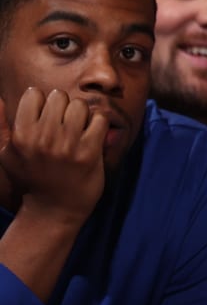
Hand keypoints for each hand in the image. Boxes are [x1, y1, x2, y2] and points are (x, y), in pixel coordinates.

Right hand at [0, 89, 107, 224]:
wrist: (54, 210)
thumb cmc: (31, 178)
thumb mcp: (8, 155)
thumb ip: (1, 127)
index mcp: (20, 137)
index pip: (34, 94)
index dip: (41, 103)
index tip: (44, 118)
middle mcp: (42, 139)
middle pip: (59, 96)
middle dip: (62, 107)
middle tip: (62, 125)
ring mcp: (66, 146)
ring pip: (80, 105)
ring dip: (81, 116)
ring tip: (76, 131)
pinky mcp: (89, 153)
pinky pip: (99, 120)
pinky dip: (97, 126)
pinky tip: (90, 138)